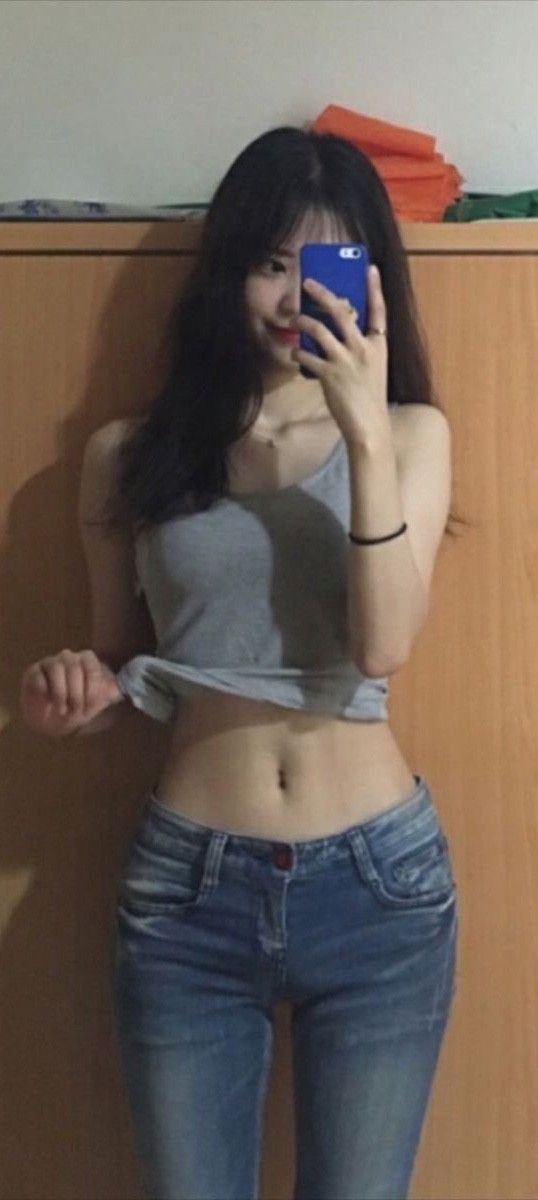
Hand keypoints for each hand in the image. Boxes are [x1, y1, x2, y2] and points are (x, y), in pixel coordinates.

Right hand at [20, 648, 123, 737]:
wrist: (54, 722)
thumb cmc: (78, 708)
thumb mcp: (98, 703)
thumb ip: (110, 693)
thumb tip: (119, 690)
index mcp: (86, 661)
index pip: (92, 664)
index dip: (92, 686)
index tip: (91, 705)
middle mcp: (68, 657)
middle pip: (74, 666)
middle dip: (76, 692)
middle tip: (75, 711)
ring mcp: (49, 663)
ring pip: (55, 668)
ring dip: (61, 692)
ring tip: (62, 709)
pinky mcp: (32, 673)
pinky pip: (38, 676)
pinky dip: (45, 691)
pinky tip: (48, 703)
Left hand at [291, 266, 389, 449]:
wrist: (370, 426)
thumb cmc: (370, 399)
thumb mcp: (373, 369)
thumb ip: (360, 349)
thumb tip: (337, 333)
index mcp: (378, 345)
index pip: (379, 310)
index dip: (374, 287)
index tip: (368, 268)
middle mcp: (363, 348)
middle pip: (342, 311)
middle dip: (322, 294)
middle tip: (308, 283)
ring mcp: (346, 360)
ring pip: (318, 329)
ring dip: (302, 322)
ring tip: (294, 320)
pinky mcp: (329, 374)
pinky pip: (307, 356)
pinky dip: (297, 353)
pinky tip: (294, 355)